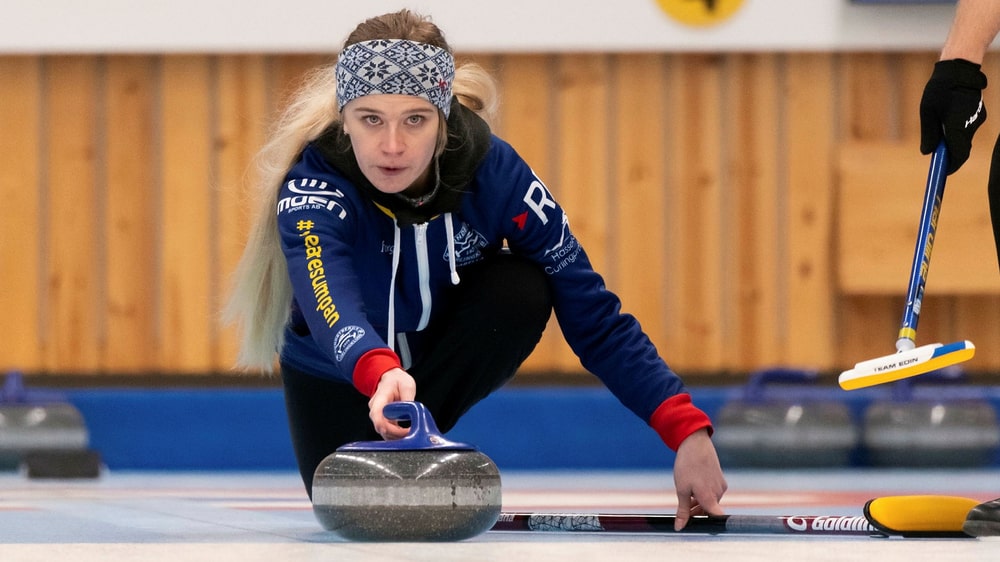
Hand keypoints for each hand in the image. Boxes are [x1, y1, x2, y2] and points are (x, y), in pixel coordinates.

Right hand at [367, 368, 416, 439]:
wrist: (390, 379)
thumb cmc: (397, 381)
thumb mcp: (407, 385)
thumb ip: (408, 398)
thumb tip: (411, 411)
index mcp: (380, 397)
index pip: (376, 413)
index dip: (383, 424)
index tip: (396, 430)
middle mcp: (375, 408)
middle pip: (380, 426)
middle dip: (394, 433)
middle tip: (410, 433)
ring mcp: (378, 416)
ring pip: (383, 431)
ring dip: (396, 436)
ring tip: (410, 434)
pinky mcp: (383, 421)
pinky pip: (387, 432)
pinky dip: (396, 436)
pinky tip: (405, 435)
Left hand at [672, 428, 726, 530]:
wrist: (695, 443)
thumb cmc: (687, 466)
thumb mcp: (681, 490)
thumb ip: (683, 511)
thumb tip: (680, 527)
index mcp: (709, 498)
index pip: (717, 518)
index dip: (711, 524)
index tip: (701, 526)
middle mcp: (718, 493)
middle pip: (710, 510)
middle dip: (698, 512)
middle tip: (684, 511)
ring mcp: (721, 485)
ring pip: (711, 500)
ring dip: (700, 502)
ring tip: (687, 495)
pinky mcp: (720, 479)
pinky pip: (713, 492)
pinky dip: (705, 493)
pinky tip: (694, 485)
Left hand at [919, 59, 987, 173]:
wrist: (960, 70)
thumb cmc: (939, 90)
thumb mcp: (927, 113)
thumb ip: (928, 134)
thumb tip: (927, 153)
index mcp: (956, 127)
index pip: (958, 155)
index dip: (951, 166)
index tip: (943, 172)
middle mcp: (970, 126)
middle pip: (962, 150)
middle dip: (951, 157)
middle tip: (939, 160)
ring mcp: (976, 120)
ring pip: (964, 139)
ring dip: (953, 141)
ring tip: (940, 130)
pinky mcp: (978, 114)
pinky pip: (967, 128)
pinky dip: (958, 131)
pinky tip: (949, 118)